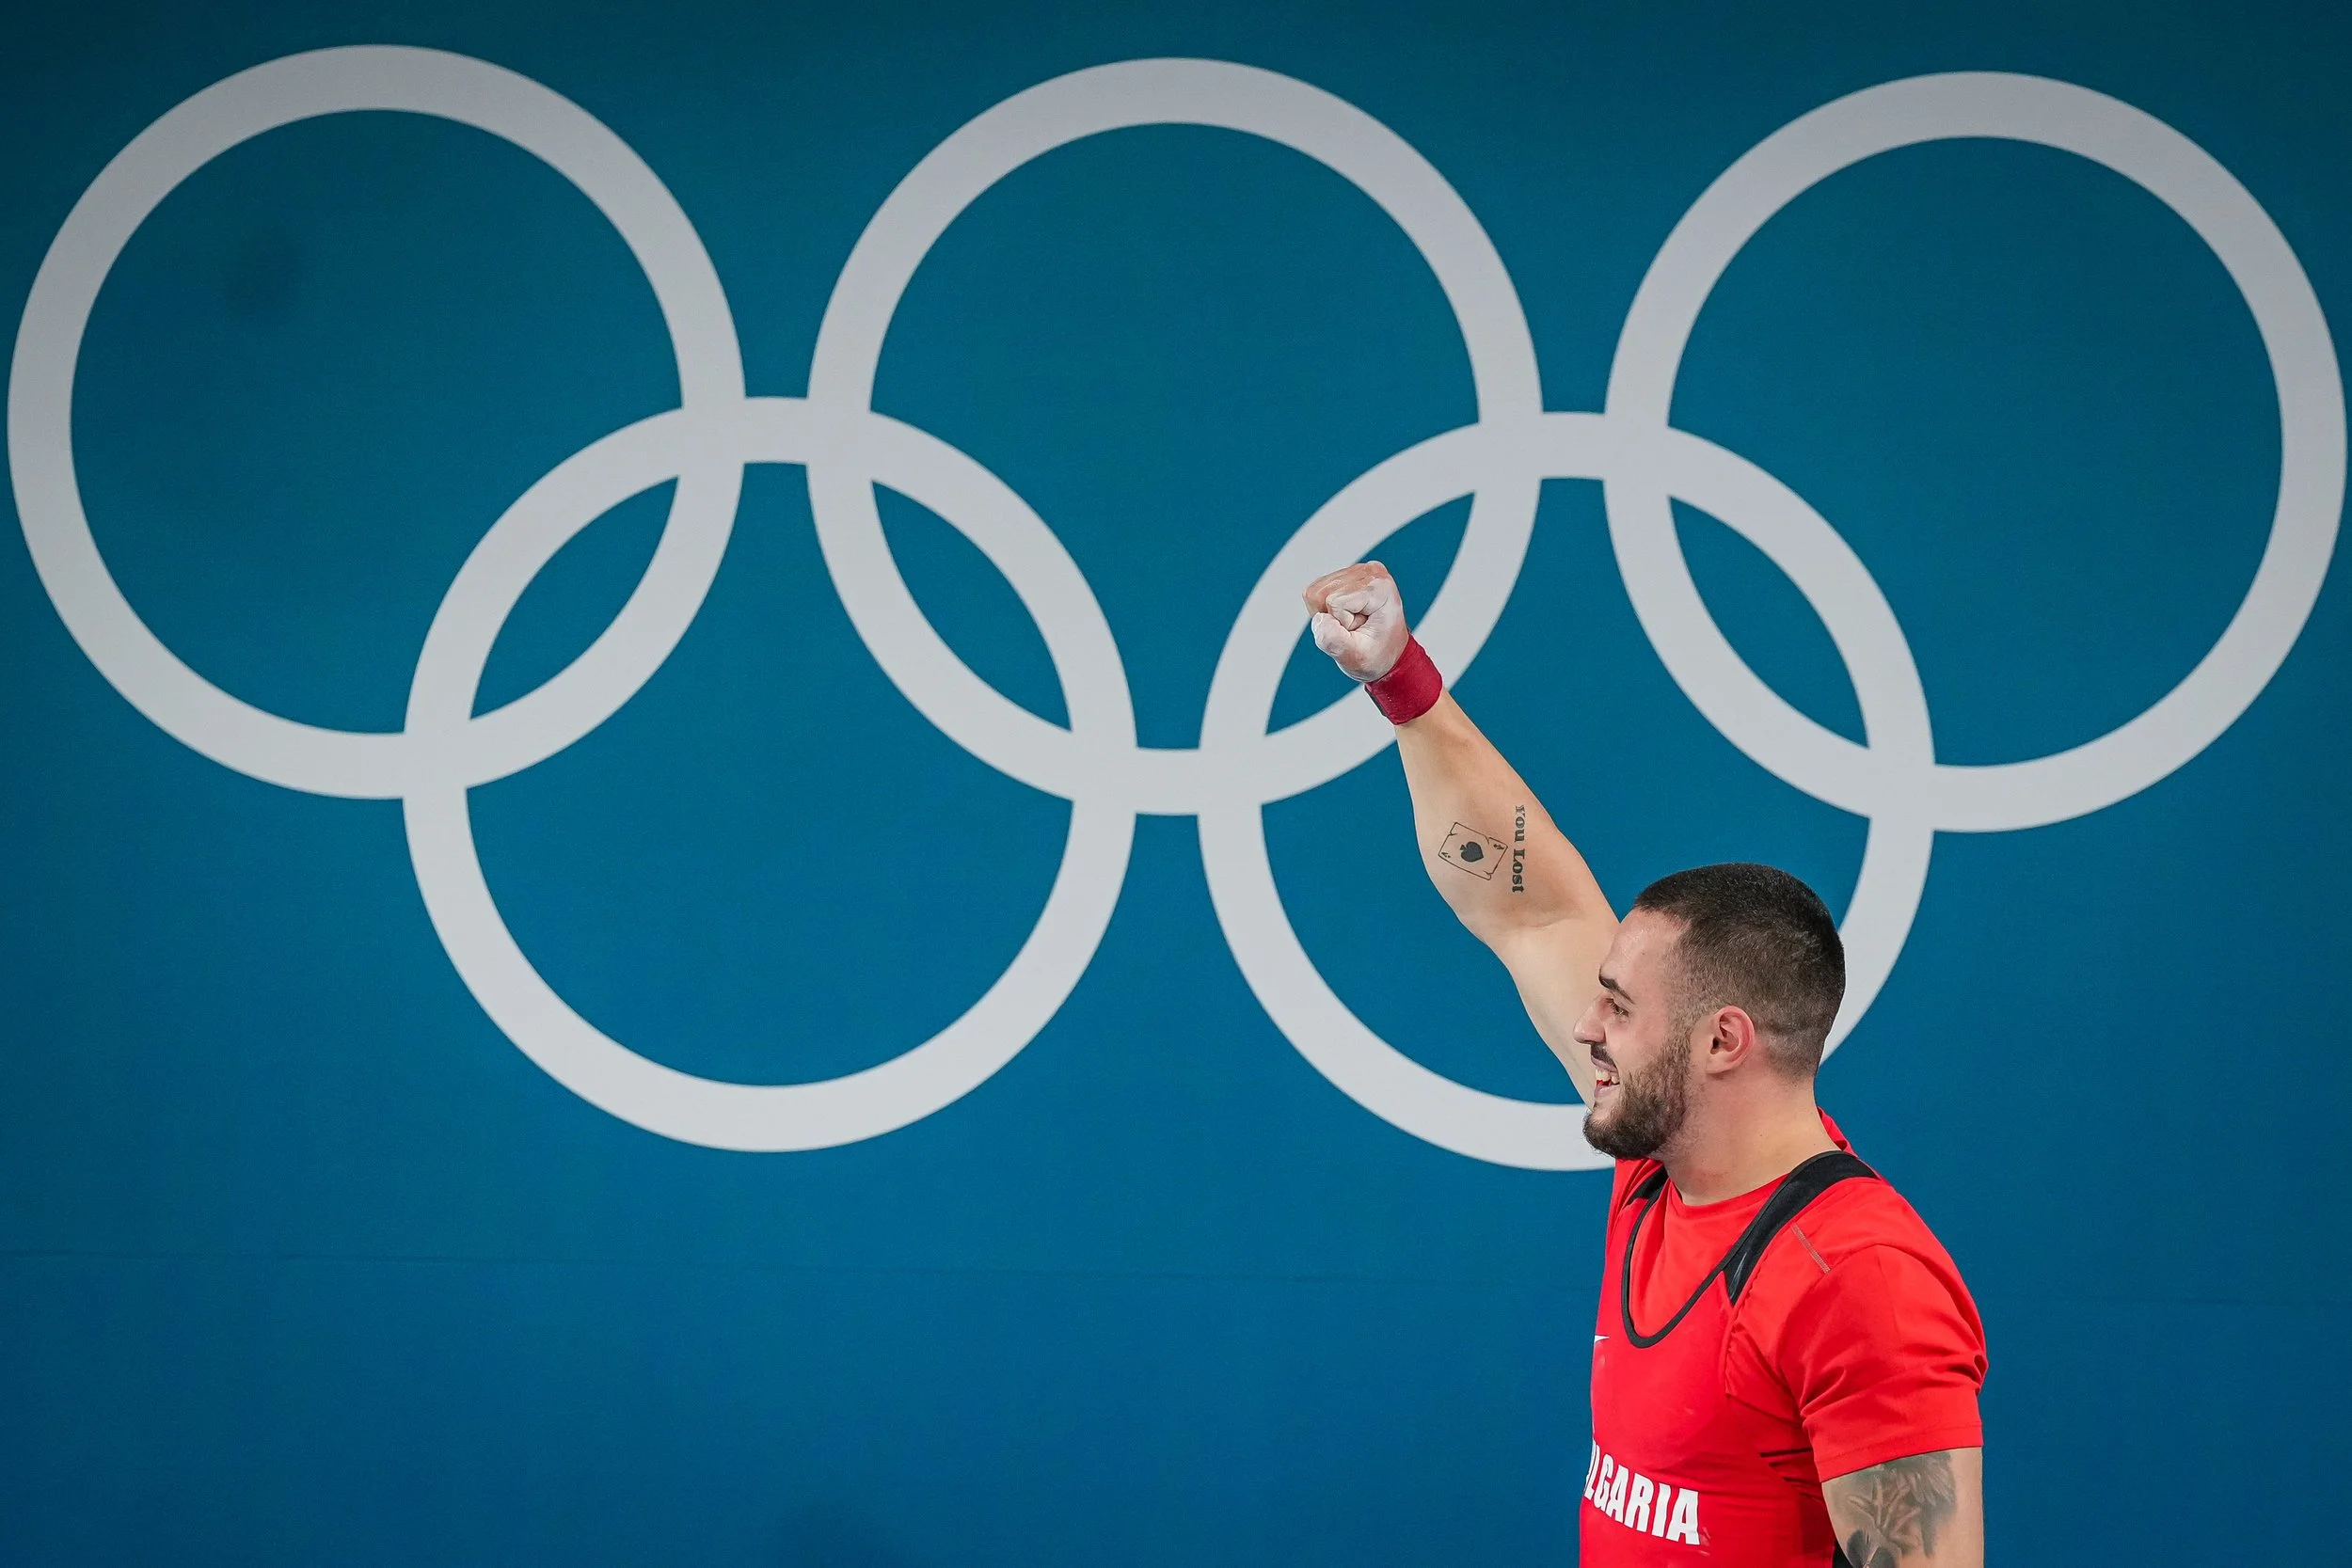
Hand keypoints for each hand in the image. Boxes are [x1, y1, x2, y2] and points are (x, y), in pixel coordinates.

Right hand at [1302, 561, 1407, 682]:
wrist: (1386, 653)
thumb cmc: (1376, 655)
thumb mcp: (1356, 658)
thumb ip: (1334, 641)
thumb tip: (1319, 618)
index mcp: (1380, 586)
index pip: (1334, 601)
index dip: (1342, 623)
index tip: (1361, 630)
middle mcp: (1370, 571)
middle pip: (1321, 593)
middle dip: (1333, 617)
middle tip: (1356, 627)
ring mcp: (1358, 571)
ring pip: (1315, 592)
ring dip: (1329, 614)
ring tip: (1353, 622)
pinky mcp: (1346, 575)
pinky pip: (1316, 591)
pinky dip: (1326, 609)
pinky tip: (1346, 614)